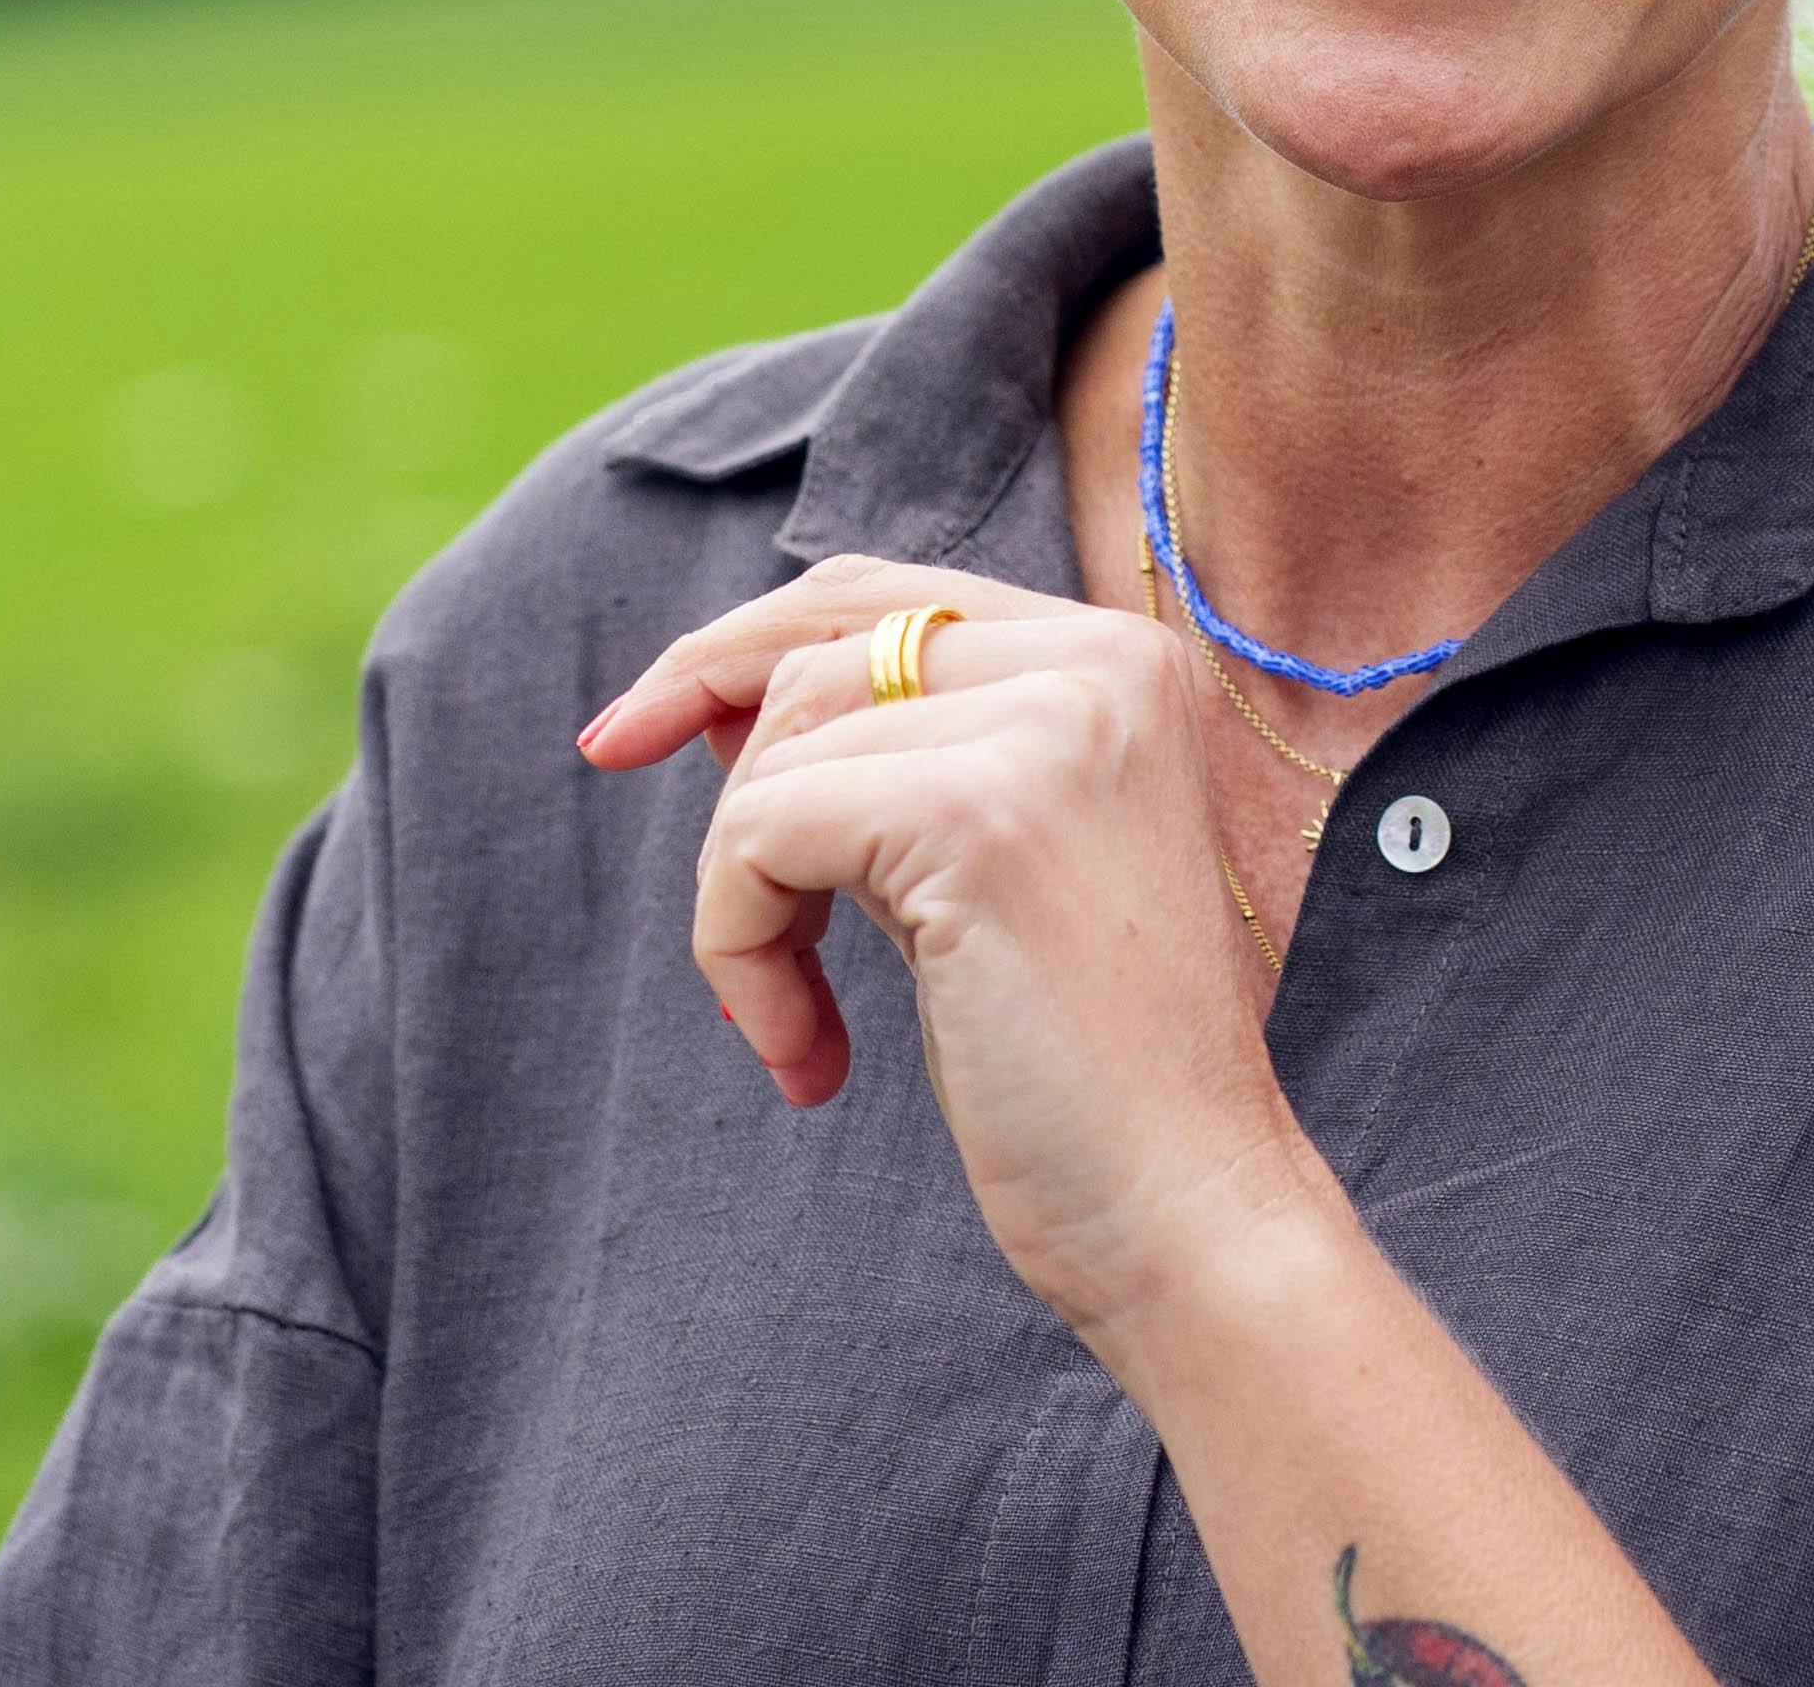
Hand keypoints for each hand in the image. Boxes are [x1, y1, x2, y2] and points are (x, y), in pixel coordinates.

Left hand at [578, 555, 1334, 1344]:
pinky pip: (761, 833)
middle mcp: (1102, 664)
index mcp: (1125, 664)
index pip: (888, 598)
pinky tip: (807, 1057)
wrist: (1191, 1216)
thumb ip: (894, 765)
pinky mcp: (978, 814)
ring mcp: (1047, 729)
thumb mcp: (990, 869)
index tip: (630, 729)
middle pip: (818, 644)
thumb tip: (713, 698)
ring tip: (802, 1025)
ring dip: (742, 896)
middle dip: (701, 722)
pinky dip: (741, 946)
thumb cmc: (1087, 1076)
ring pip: (779, 750)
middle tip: (622, 780)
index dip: (742, 646)